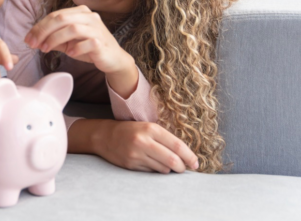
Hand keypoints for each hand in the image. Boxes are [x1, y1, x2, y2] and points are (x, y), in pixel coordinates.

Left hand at [24, 5, 128, 74]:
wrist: (113, 59)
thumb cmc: (90, 48)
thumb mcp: (68, 42)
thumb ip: (54, 39)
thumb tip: (34, 40)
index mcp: (80, 12)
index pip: (55, 15)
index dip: (39, 26)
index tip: (28, 39)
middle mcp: (89, 17)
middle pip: (61, 18)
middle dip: (43, 31)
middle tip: (33, 44)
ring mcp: (97, 28)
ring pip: (72, 28)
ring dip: (55, 39)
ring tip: (46, 49)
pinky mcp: (102, 42)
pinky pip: (87, 42)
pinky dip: (76, 48)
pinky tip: (70, 53)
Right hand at [71, 119, 198, 172]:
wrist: (104, 136)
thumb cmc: (130, 130)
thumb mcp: (147, 127)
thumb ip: (165, 139)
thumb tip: (185, 155)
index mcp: (151, 129)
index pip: (177, 146)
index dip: (189, 157)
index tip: (195, 163)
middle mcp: (143, 141)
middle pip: (172, 160)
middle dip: (181, 167)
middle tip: (183, 168)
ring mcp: (136, 154)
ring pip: (163, 169)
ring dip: (169, 170)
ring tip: (167, 165)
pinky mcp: (131, 165)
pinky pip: (151, 172)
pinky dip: (156, 171)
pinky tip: (153, 165)